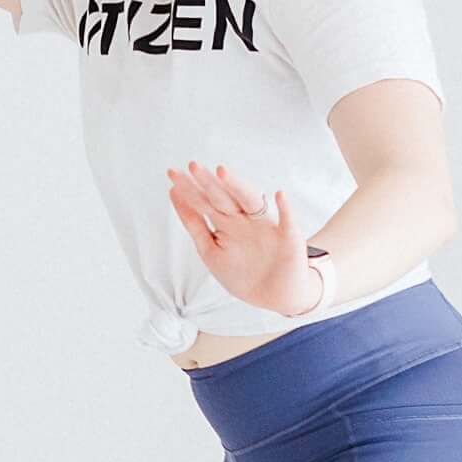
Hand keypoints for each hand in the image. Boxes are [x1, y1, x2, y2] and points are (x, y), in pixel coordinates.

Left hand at [166, 162, 321, 317]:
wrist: (275, 295)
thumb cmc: (243, 273)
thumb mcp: (210, 250)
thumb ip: (194, 224)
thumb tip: (174, 194)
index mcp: (227, 223)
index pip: (205, 201)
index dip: (190, 190)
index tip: (172, 175)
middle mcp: (245, 220)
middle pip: (224, 197)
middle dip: (208, 182)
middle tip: (192, 166)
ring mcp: (266, 227)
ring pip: (250, 202)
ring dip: (237, 186)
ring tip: (222, 172)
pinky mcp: (288, 238)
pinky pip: (288, 221)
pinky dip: (286, 209)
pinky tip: (279, 196)